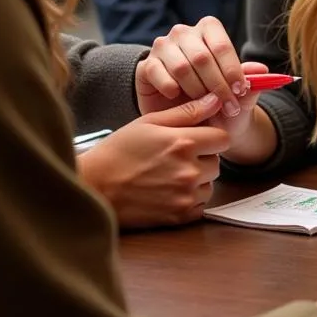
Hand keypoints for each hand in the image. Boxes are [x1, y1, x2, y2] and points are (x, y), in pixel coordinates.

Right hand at [77, 92, 230, 228]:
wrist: (93, 187)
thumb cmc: (118, 151)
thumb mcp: (150, 122)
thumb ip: (188, 111)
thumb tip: (216, 99)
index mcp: (184, 143)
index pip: (223, 139)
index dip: (211, 137)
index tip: (196, 139)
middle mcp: (189, 171)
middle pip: (217, 162)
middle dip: (202, 159)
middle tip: (175, 158)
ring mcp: (184, 196)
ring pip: (209, 185)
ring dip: (197, 181)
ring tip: (168, 175)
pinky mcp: (178, 217)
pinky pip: (200, 206)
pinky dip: (189, 200)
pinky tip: (168, 192)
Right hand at [135, 15, 266, 136]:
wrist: (186, 119)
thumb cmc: (215, 100)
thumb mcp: (237, 94)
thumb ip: (249, 81)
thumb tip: (262, 70)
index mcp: (209, 30)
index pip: (222, 46)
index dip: (232, 70)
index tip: (241, 91)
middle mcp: (184, 33)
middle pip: (202, 57)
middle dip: (217, 86)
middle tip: (227, 107)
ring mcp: (162, 47)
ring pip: (181, 66)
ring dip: (196, 90)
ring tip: (203, 107)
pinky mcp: (145, 65)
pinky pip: (157, 73)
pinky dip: (170, 88)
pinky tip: (177, 99)